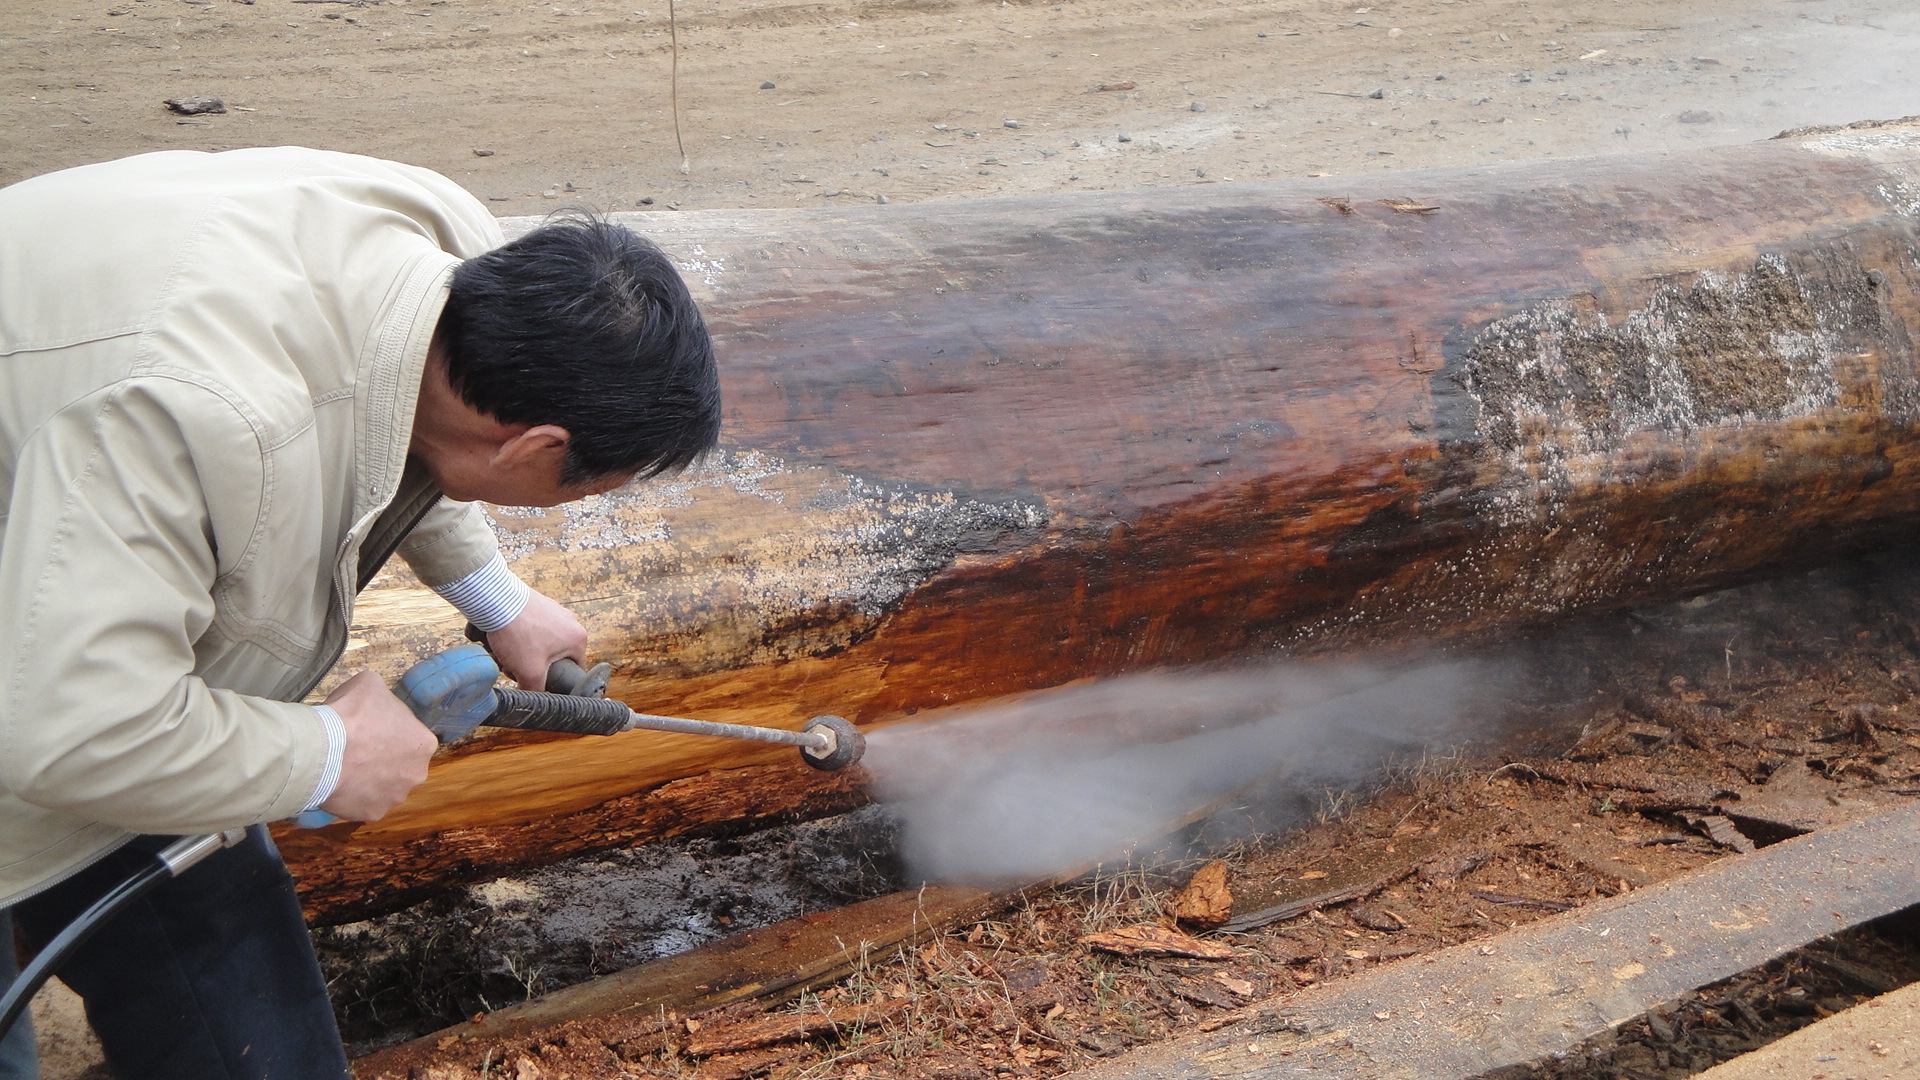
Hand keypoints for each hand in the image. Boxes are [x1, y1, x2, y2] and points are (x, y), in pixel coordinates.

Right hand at [318, 670, 437, 821]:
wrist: (323, 751)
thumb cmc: (350, 714)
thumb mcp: (369, 684)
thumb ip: (380, 694)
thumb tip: (375, 699)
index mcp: (423, 743)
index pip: (409, 736)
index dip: (388, 730)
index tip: (369, 729)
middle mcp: (417, 774)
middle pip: (400, 764)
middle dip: (382, 758)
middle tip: (357, 750)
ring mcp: (395, 797)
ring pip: (383, 785)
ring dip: (370, 778)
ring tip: (346, 767)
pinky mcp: (373, 813)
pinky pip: (364, 803)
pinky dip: (354, 796)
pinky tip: (340, 784)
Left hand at [484, 589, 587, 690]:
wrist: (497, 601)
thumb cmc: (518, 633)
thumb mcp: (530, 672)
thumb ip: (536, 691)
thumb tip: (535, 699)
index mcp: (578, 639)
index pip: (574, 670)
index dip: (556, 681)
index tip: (539, 681)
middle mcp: (571, 622)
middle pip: (554, 657)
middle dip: (534, 666)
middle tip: (517, 667)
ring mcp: (555, 611)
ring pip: (541, 644)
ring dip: (524, 652)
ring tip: (507, 652)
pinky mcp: (538, 604)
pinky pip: (532, 628)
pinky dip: (519, 636)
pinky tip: (505, 638)